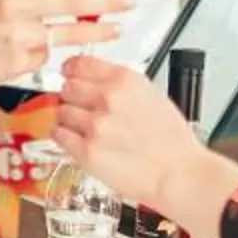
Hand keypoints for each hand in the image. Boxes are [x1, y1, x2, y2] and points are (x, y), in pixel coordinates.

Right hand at [0, 0, 132, 85]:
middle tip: (129, 0)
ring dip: (97, 32)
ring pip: (68, 33)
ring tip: (116, 29)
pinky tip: (38, 50)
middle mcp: (15, 5)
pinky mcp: (20, 61)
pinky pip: (47, 55)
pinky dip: (49, 53)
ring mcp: (18, 35)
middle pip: (71, 0)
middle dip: (107, 1)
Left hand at [54, 56, 237, 229]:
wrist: (179, 174)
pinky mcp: (87, 151)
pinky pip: (59, 135)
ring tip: (86, 129)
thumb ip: (119, 83)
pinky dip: (64, 137)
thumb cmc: (171, 140)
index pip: (78, 64)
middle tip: (83, 108)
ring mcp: (96, 125)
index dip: (72, 71)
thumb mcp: (151, 94)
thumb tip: (94, 78)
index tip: (70, 76)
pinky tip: (78, 141)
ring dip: (69, 119)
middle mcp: (108, 98)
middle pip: (66, 87)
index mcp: (125, 80)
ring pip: (61, 111)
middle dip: (72, 98)